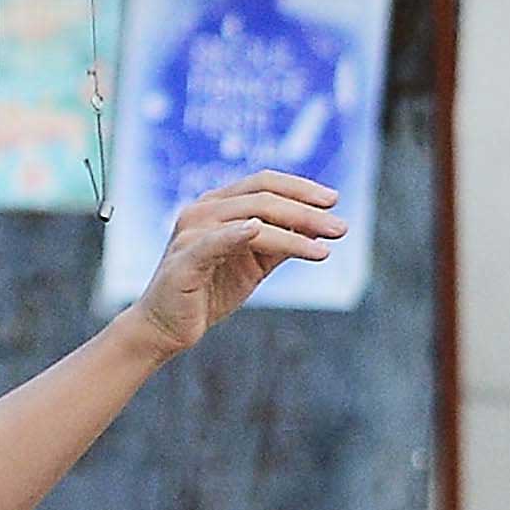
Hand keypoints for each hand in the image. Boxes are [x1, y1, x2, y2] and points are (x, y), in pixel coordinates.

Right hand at [122, 167, 349, 352]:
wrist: (168, 327)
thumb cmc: (210, 290)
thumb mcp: (254, 263)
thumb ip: (281, 242)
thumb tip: (320, 227)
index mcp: (217, 205)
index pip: (264, 183)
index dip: (300, 187)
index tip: (334, 201)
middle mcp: (202, 210)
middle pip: (262, 198)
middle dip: (306, 210)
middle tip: (341, 228)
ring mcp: (191, 232)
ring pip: (251, 219)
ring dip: (293, 230)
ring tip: (324, 247)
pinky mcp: (184, 260)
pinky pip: (216, 242)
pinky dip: (239, 234)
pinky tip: (262, 232)